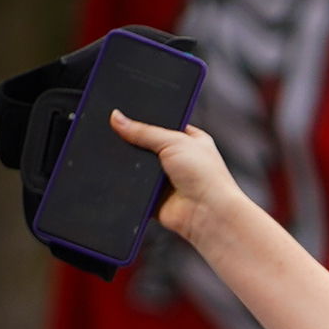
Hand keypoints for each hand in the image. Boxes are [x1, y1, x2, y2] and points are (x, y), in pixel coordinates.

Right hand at [108, 112, 242, 252]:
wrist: (209, 213)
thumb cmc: (207, 177)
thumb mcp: (174, 141)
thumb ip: (144, 131)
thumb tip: (118, 119)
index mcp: (189, 140)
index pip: (161, 125)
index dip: (144, 121)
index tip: (125, 115)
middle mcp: (178, 160)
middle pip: (147, 146)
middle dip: (136, 145)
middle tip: (125, 139)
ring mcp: (167, 180)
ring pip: (139, 168)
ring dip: (134, 167)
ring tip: (132, 163)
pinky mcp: (156, 198)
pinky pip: (136, 189)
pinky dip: (131, 186)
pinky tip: (130, 181)